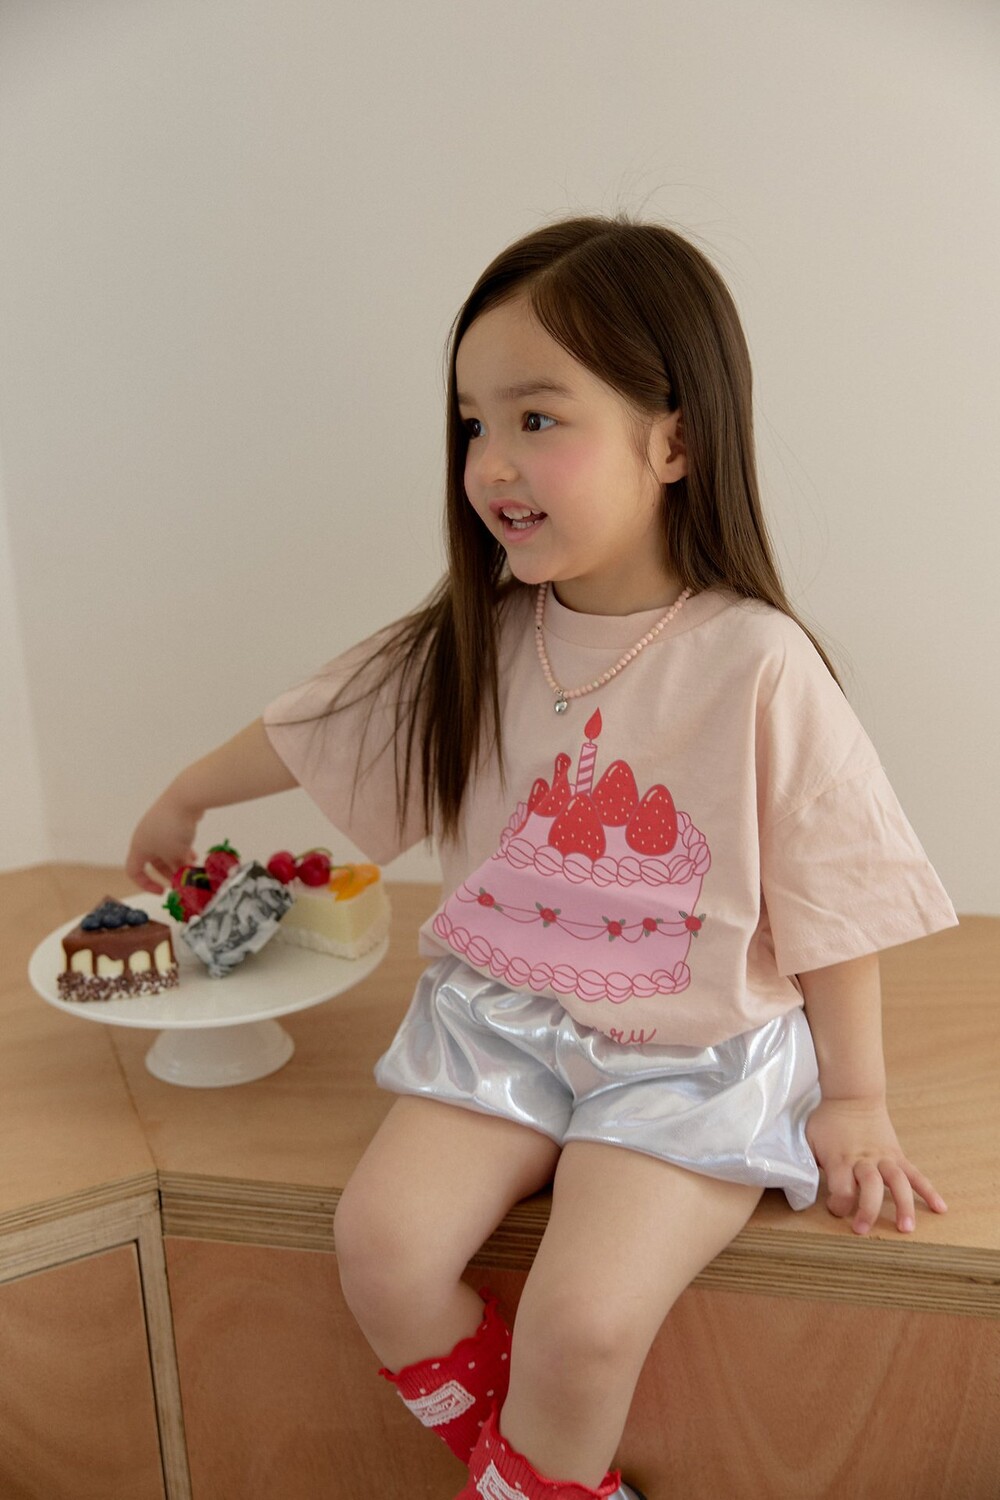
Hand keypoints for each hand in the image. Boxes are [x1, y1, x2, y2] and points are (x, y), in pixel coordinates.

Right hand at [125, 791, 199, 893]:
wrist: (185, 799)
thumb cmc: (173, 830)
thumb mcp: (174, 855)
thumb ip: (176, 868)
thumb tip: (181, 873)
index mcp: (139, 847)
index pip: (134, 871)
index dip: (146, 884)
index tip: (163, 891)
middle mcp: (145, 837)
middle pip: (152, 862)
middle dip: (168, 874)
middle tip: (182, 881)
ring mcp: (158, 828)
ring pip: (166, 852)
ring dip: (178, 862)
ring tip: (192, 868)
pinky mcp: (171, 821)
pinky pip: (174, 841)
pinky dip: (183, 850)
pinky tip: (195, 855)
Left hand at [806, 1095, 947, 1235]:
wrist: (852, 1097)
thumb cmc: (827, 1121)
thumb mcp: (808, 1139)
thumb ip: (809, 1163)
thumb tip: (803, 1185)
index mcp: (840, 1158)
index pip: (841, 1188)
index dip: (838, 1204)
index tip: (835, 1210)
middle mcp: (864, 1160)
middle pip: (870, 1186)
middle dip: (868, 1210)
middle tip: (863, 1230)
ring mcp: (884, 1158)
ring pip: (897, 1182)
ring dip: (904, 1206)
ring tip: (907, 1229)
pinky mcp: (898, 1155)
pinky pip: (916, 1174)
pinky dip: (929, 1191)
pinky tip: (940, 1208)